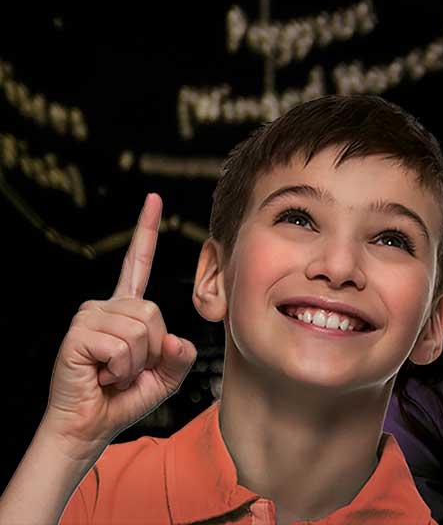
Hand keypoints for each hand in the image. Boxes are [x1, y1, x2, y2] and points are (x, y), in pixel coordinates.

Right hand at [42, 194, 196, 460]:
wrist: (89, 428)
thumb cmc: (124, 399)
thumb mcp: (165, 376)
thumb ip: (181, 356)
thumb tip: (177, 341)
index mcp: (126, 308)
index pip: (137, 261)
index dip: (146, 230)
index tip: (153, 198)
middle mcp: (106, 305)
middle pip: (154, 312)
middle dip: (151, 349)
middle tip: (126, 369)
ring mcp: (89, 316)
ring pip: (141, 330)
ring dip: (135, 363)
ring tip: (112, 373)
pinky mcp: (78, 333)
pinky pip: (122, 347)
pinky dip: (120, 370)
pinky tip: (100, 376)